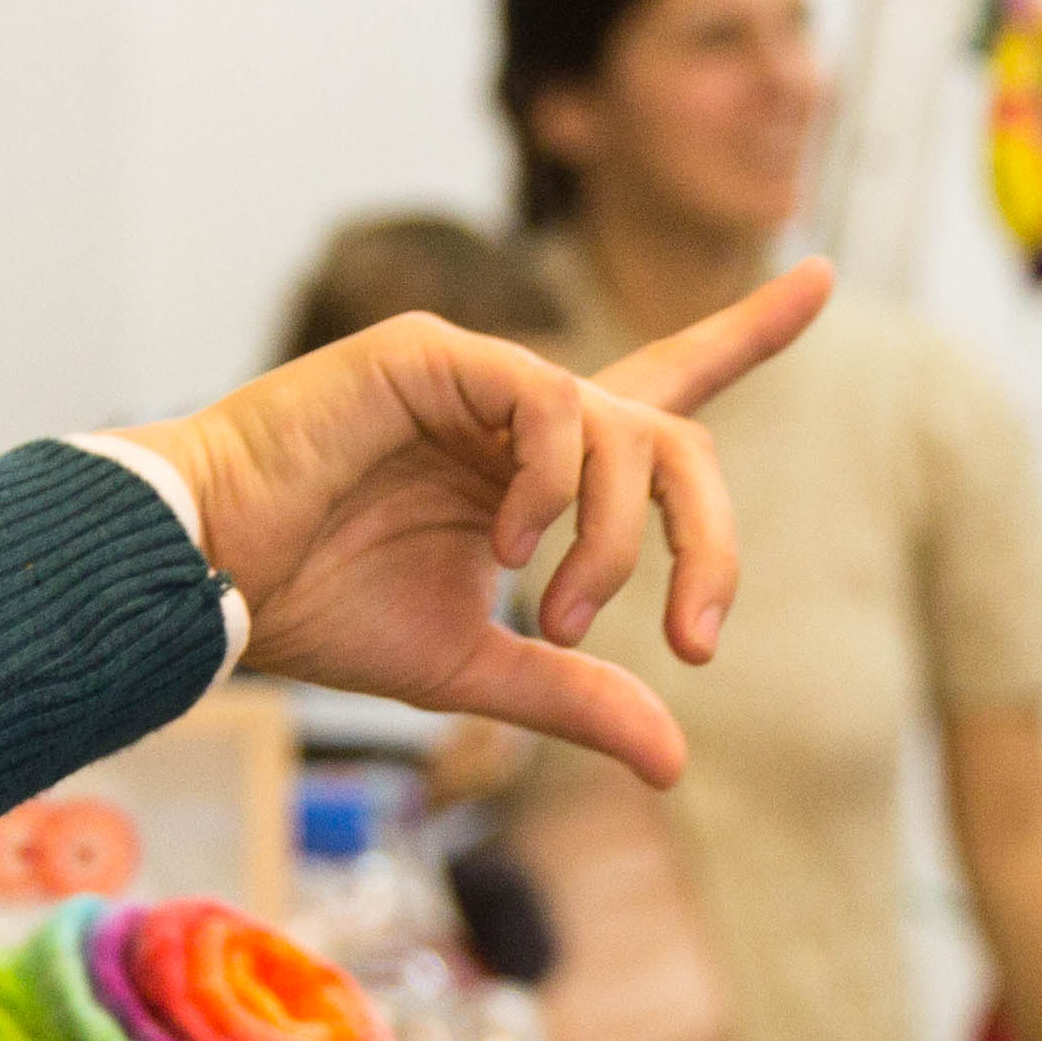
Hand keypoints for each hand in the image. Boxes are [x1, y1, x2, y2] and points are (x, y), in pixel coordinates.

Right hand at [125, 263, 828, 786]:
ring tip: (557, 609)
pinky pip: (547, 400)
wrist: (215, 579)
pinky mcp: (431, 354)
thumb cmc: (320, 608)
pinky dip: (553, 482)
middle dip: (711, 538)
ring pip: (621, 428)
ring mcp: (477, 374)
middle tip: (698, 635)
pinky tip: (508, 542)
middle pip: (673, 435)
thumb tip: (676, 762)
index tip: (826, 279)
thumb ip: (574, 695)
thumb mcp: (474, 665)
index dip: (746, 332)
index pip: (663, 387)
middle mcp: (519, 409)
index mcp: (535, 466)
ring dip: (617, 539)